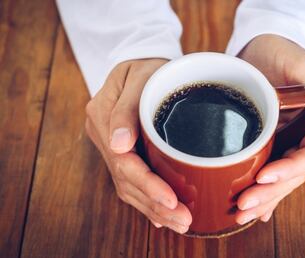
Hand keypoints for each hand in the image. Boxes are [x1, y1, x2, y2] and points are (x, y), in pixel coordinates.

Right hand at [85, 59, 191, 233]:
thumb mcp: (140, 77)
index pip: (124, 162)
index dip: (148, 185)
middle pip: (127, 180)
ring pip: (129, 186)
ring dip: (153, 208)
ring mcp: (112, 144)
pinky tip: (162, 215)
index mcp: (103, 117)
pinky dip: (148, 199)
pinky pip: (132, 179)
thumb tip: (119, 145)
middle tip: (183, 220)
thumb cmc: (146, 64)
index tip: (172, 200)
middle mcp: (104, 136)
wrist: (142, 58)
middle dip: (155, 204)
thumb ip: (126, 110)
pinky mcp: (124, 150)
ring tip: (179, 222)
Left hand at [235, 34, 304, 223]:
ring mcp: (282, 144)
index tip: (264, 177)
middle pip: (291, 175)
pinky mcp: (263, 144)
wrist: (260, 49)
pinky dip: (260, 192)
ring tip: (240, 215)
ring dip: (262, 199)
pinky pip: (264, 171)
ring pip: (277, 179)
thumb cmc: (284, 52)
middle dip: (270, 193)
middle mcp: (300, 139)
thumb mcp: (304, 68)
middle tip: (244, 204)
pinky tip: (252, 211)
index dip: (288, 170)